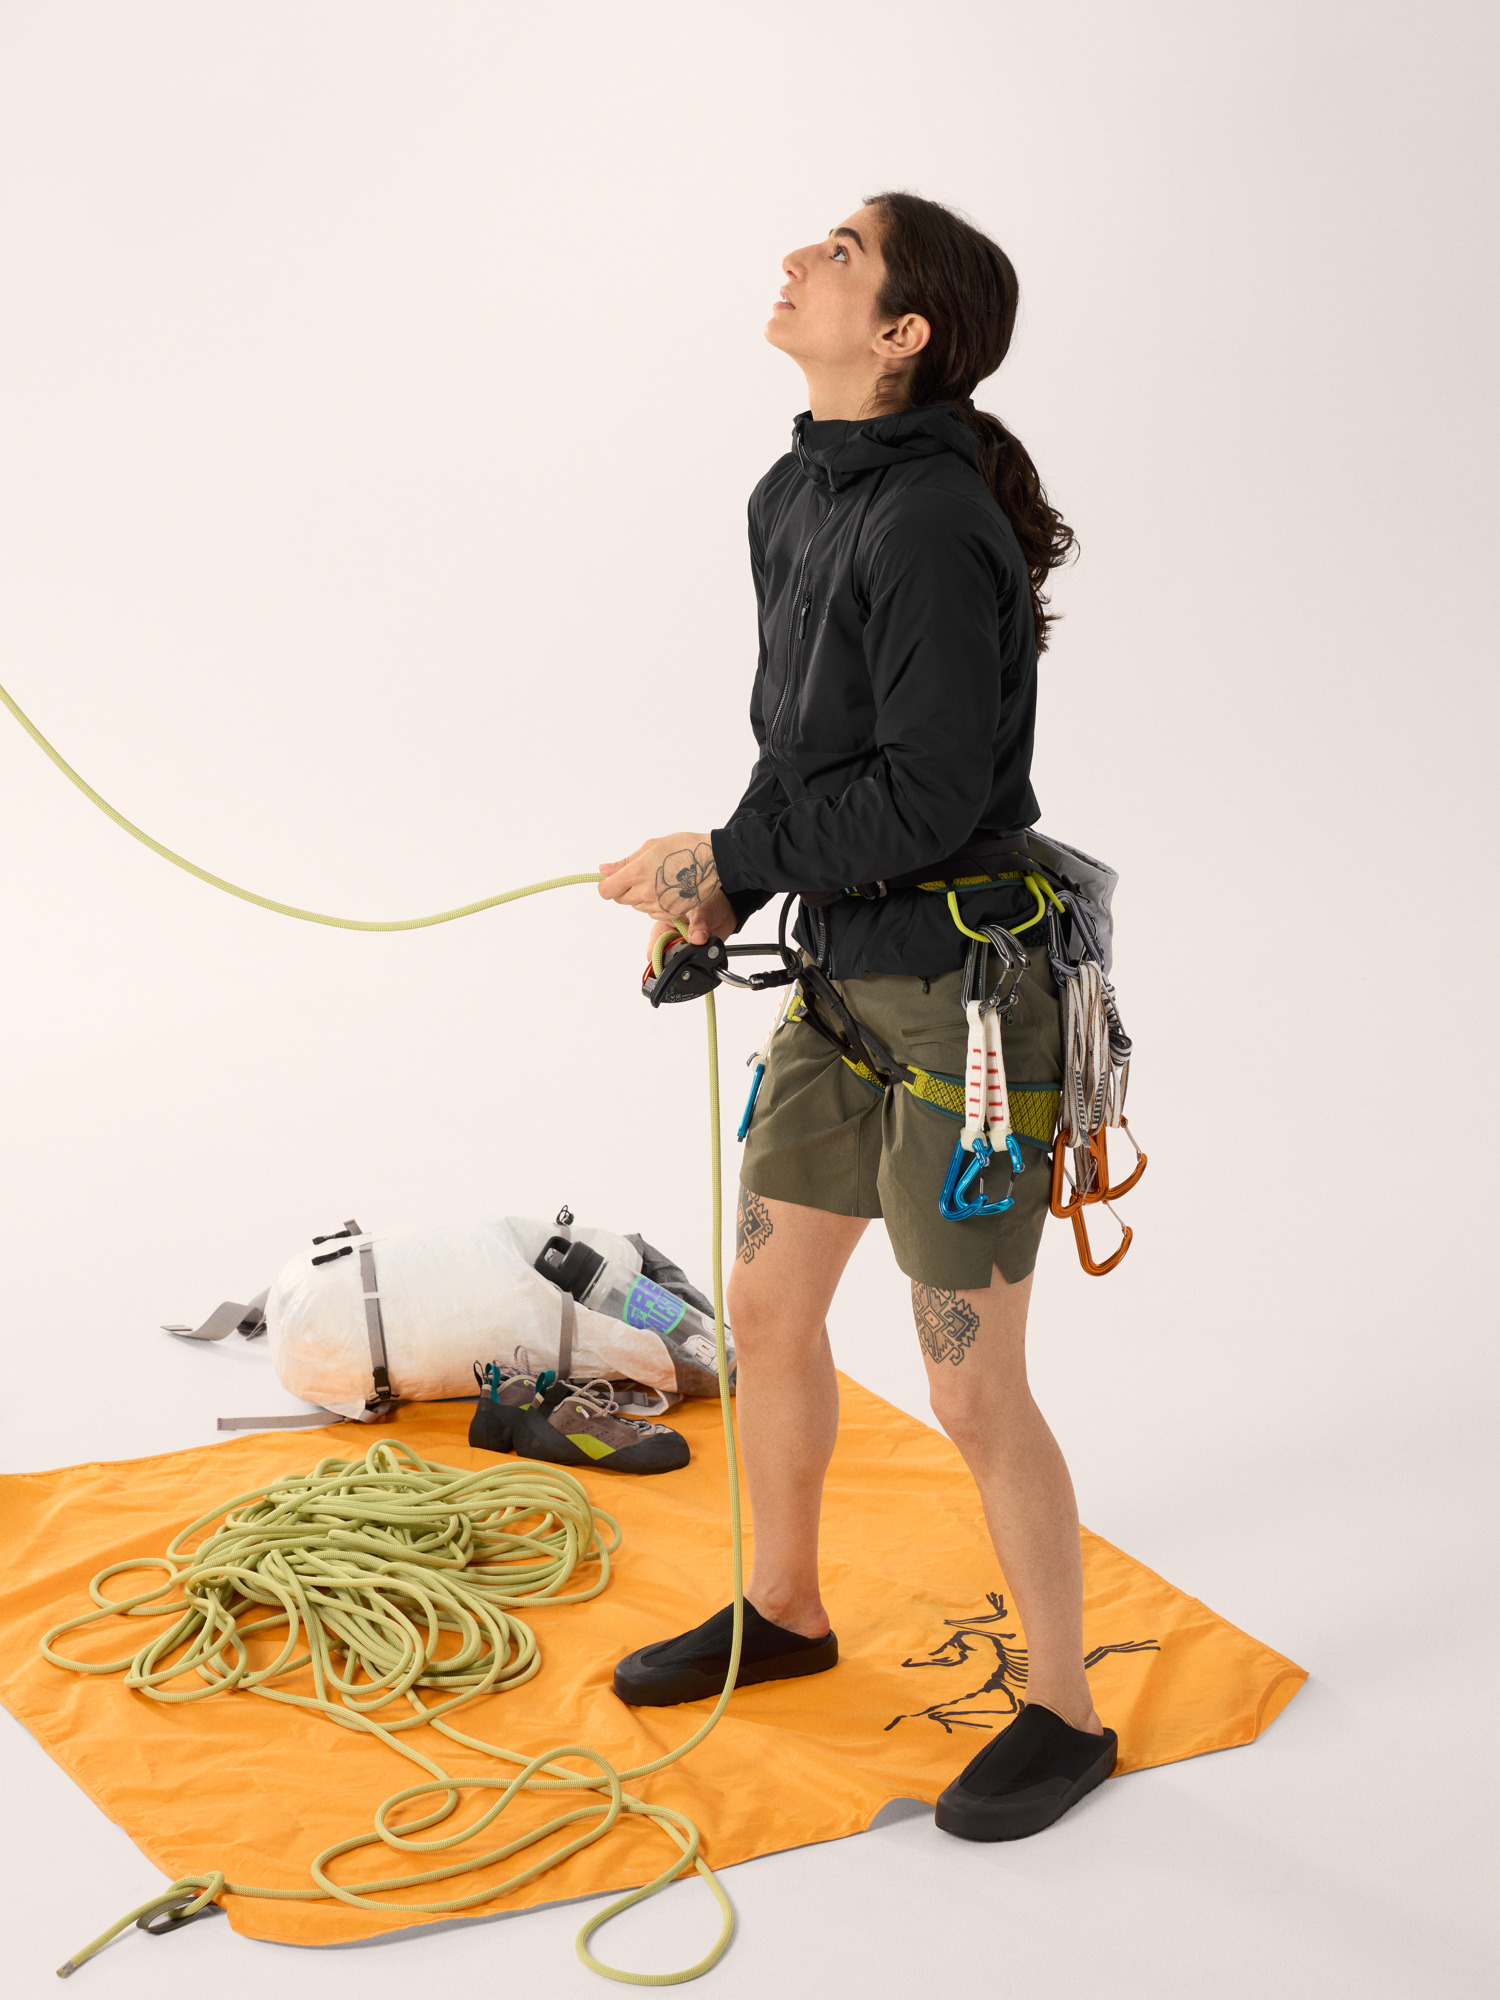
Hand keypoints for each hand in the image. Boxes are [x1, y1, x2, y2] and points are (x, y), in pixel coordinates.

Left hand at [598, 834, 738, 944]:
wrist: (714, 860)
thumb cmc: (683, 847)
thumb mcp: (651, 847)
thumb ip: (625, 862)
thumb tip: (604, 870)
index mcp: (638, 872)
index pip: (606, 890)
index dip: (608, 884)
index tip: (615, 878)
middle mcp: (646, 892)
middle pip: (621, 899)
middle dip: (626, 888)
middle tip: (644, 875)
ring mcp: (658, 905)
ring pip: (637, 906)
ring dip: (641, 896)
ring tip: (660, 880)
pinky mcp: (671, 913)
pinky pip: (652, 912)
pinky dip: (656, 904)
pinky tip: (668, 889)